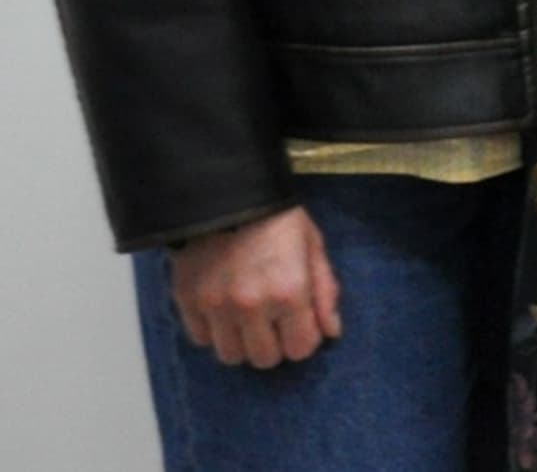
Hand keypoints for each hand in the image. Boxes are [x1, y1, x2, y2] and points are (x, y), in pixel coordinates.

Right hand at [168, 207, 341, 367]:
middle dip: (274, 345)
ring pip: (230, 356)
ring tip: (247, 320)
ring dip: (242, 343)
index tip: (300, 326)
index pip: (300, 348)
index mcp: (289, 292)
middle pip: (264, 359)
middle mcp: (251, 307)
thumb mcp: (312, 247)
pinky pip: (200, 339)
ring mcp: (216, 308)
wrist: (226, 196)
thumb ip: (324, 291)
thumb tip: (331, 332)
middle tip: (274, 324)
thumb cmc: (277, 220)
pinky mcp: (187, 303)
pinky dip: (213, 332)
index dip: (304, 340)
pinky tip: (223, 312)